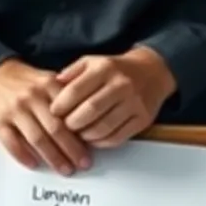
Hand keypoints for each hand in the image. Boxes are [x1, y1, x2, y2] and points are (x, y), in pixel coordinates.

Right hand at [0, 58, 91, 174]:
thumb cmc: (24, 83)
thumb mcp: (46, 80)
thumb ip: (64, 96)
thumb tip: (87, 121)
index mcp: (47, 85)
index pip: (69, 113)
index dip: (82, 134)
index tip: (91, 149)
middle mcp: (31, 97)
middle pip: (55, 129)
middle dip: (71, 150)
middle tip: (82, 164)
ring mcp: (13, 110)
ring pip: (36, 138)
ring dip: (53, 157)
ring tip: (65, 169)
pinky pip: (12, 143)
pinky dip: (24, 156)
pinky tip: (35, 165)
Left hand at [50, 47, 176, 148]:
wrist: (152, 72)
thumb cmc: (116, 70)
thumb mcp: (92, 62)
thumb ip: (72, 73)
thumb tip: (53, 86)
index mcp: (105, 68)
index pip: (75, 90)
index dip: (60, 105)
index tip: (53, 112)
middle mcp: (121, 85)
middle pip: (89, 111)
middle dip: (71, 123)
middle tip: (64, 127)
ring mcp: (134, 103)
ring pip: (102, 128)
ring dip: (85, 136)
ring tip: (78, 133)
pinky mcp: (142, 119)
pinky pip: (116, 138)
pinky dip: (100, 143)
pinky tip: (93, 139)